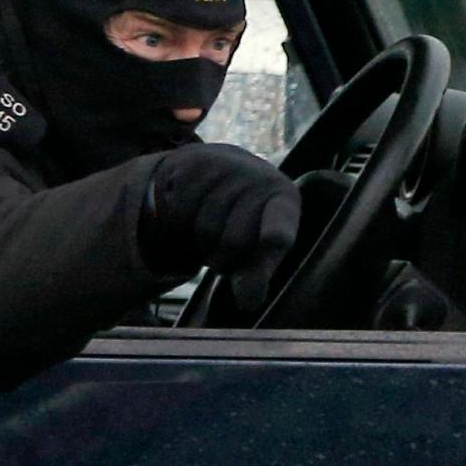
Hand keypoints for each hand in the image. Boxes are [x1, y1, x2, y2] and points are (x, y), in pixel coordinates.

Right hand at [140, 143, 300, 311]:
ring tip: (211, 231)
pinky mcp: (194, 163)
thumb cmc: (245, 219)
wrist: (221, 171)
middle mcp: (259, 178)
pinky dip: (181, 224)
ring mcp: (227, 167)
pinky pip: (181, 213)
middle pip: (233, 241)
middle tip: (226, 249)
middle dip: (224, 257)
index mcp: (284, 200)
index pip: (279, 224)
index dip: (274, 235)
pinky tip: (192, 214)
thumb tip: (247, 302)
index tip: (273, 242)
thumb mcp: (259, 246)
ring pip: (205, 229)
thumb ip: (256, 275)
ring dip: (202, 243)